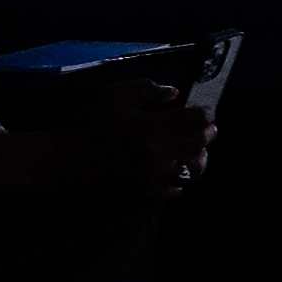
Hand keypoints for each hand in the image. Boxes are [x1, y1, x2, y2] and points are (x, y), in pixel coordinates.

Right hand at [70, 84, 209, 199]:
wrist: (71, 160)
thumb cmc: (93, 124)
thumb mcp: (116, 96)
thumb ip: (148, 90)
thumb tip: (174, 93)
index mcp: (153, 126)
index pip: (195, 119)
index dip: (204, 114)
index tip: (205, 113)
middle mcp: (159, 152)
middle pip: (198, 144)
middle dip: (207, 135)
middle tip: (209, 130)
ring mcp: (154, 175)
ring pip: (192, 169)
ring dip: (199, 158)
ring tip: (200, 153)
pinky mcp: (147, 192)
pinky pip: (175, 189)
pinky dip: (181, 179)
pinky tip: (178, 171)